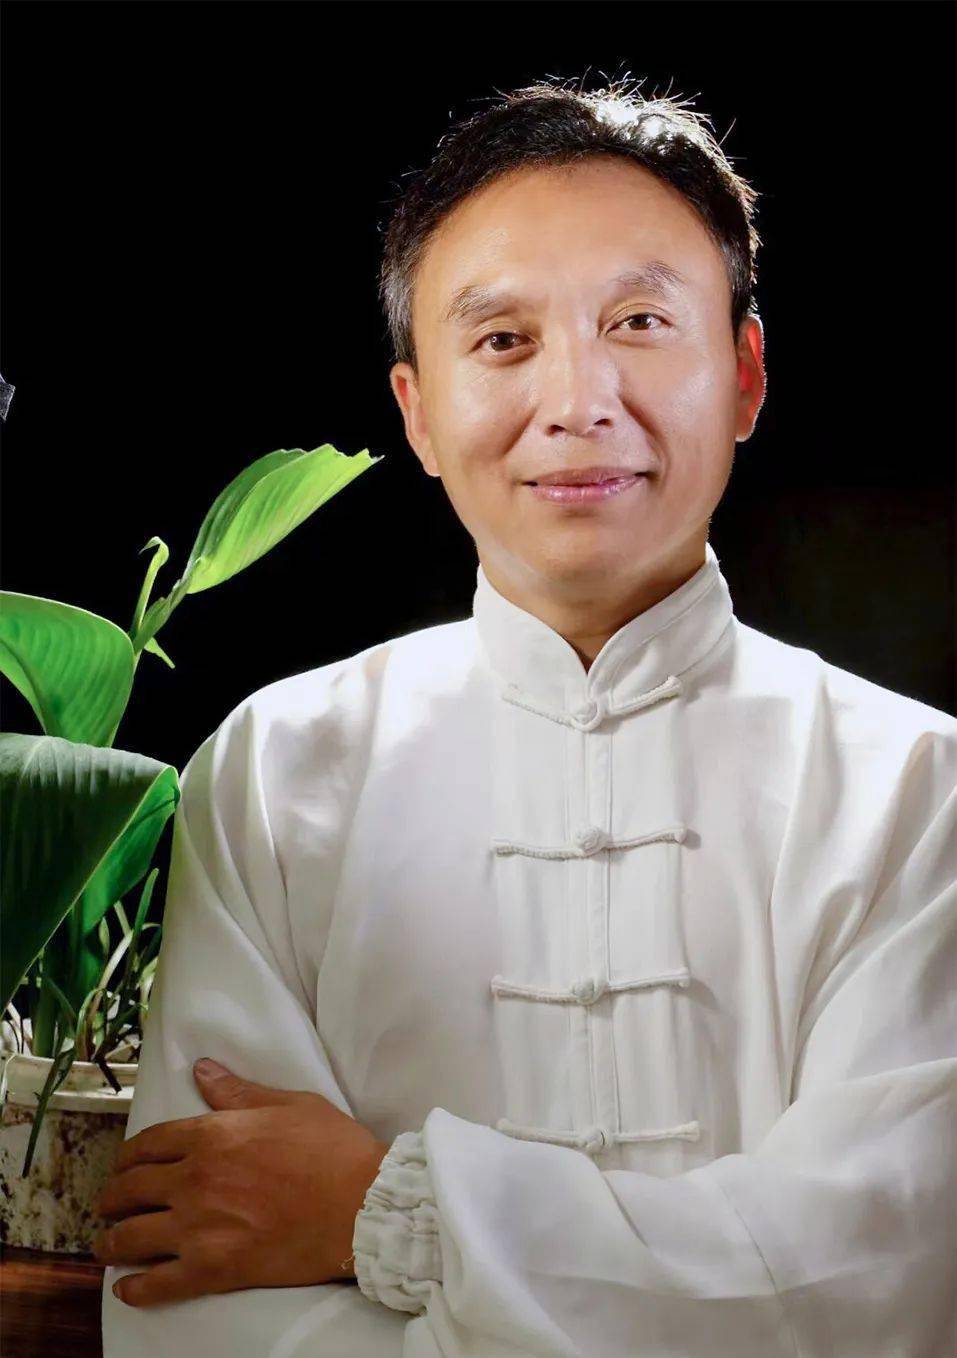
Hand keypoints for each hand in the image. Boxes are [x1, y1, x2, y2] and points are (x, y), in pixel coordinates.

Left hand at [93, 1058, 390, 1307]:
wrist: (361, 1205)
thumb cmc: (332, 1149)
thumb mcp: (288, 1105)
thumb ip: (238, 1091)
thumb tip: (202, 1069)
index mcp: (211, 1135)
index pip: (148, 1144)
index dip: (128, 1156)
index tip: (124, 1166)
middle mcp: (194, 1180)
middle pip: (130, 1189)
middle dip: (112, 1198)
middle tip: (110, 1205)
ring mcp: (199, 1227)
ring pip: (132, 1237)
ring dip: (112, 1241)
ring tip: (109, 1244)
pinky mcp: (213, 1269)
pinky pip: (157, 1284)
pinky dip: (135, 1288)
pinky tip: (127, 1287)